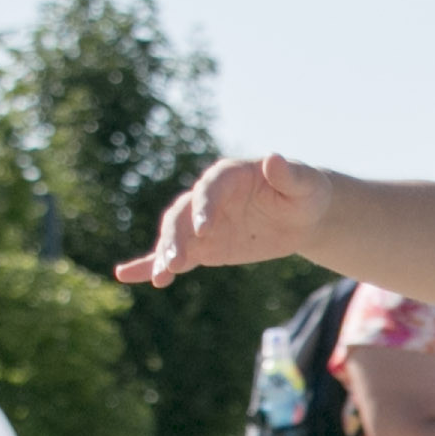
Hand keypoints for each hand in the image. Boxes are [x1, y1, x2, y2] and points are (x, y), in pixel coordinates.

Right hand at [118, 152, 327, 287]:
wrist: (302, 215)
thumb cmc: (306, 192)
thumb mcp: (305, 183)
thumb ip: (288, 174)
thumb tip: (273, 159)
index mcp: (229, 176)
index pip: (209, 188)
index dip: (204, 207)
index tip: (206, 229)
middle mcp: (208, 197)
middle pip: (183, 214)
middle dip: (177, 236)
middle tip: (175, 260)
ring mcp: (202, 223)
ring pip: (175, 236)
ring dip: (164, 254)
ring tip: (160, 276)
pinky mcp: (203, 246)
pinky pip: (175, 256)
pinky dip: (151, 264)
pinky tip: (128, 275)